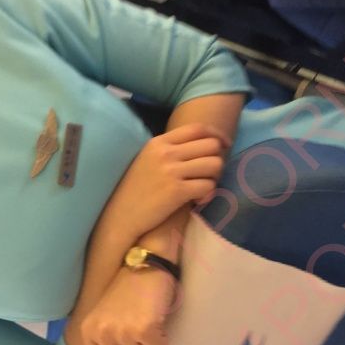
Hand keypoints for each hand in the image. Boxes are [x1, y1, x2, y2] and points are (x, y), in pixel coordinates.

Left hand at [78, 267, 176, 344]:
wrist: (145, 263)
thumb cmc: (127, 292)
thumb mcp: (106, 318)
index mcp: (89, 332)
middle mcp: (103, 334)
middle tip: (139, 336)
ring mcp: (124, 332)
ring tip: (147, 325)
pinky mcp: (145, 329)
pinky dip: (163, 342)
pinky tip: (157, 322)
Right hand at [104, 123, 230, 242]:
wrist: (121, 215)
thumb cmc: (135, 188)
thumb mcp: (147, 158)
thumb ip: (170, 149)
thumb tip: (202, 144)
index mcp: (159, 142)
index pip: (197, 128)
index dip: (216, 135)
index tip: (223, 145)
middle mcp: (166, 153)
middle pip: (211, 145)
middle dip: (217, 158)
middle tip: (209, 173)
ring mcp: (172, 172)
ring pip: (215, 165)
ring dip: (214, 177)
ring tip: (203, 186)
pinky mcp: (177, 192)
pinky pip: (208, 186)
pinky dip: (208, 194)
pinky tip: (198, 200)